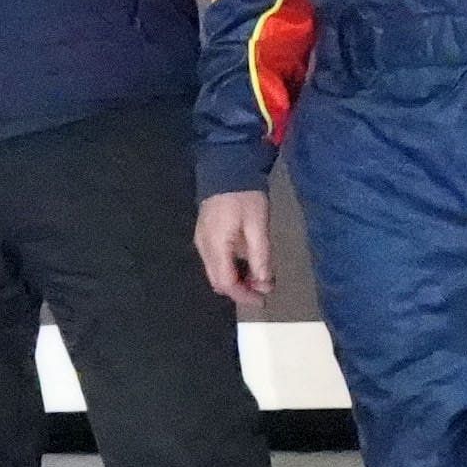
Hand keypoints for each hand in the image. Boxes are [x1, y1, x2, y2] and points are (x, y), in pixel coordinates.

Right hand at [190, 188, 275, 308]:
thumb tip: (264, 283)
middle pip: (218, 281)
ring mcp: (201, 241)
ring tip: (260, 277)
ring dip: (236, 280)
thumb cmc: (245, 196)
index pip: (226, 283)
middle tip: (264, 289)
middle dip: (241, 290)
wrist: (226, 167)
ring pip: (216, 272)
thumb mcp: (258, 226)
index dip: (245, 296)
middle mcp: (203, 247)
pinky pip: (215, 261)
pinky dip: (231, 268)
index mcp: (215, 246)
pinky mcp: (204, 235)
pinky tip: (247, 263)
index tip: (264, 299)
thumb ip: (260, 256)